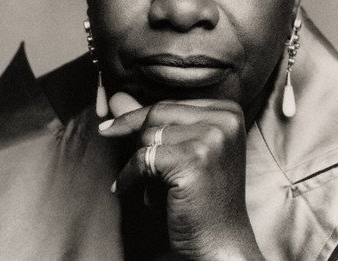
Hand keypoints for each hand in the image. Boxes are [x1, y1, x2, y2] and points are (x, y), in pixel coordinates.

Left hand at [100, 92, 263, 259]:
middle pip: (156, 113)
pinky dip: (130, 177)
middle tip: (135, 167)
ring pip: (148, 135)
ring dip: (140, 164)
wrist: (220, 241)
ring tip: (154, 187)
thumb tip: (115, 97)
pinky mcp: (195, 158)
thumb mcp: (178, 151)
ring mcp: (212, 137)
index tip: (110, 128)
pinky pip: (143, 158)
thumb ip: (151, 122)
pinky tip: (128, 191)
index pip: (168, 103)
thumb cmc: (198, 197)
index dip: (137, 119)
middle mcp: (225, 119)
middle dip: (137, 140)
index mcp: (227, 112)